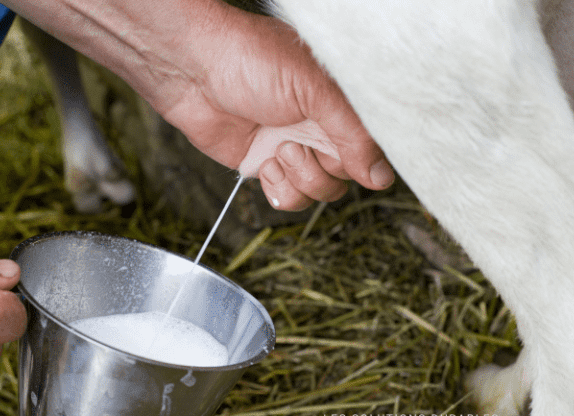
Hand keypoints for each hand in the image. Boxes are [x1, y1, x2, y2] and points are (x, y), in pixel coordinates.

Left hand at [0, 0, 391, 211]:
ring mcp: (293, 149)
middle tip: (295, 143)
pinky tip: (264, 162)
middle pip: (345, 178)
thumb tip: (381, 176)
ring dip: (298, 179)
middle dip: (321, 169)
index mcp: (341, 104)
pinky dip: (278, 188)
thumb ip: (353, 134)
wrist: (193, 70)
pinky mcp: (266, 165)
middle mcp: (321, 128)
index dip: (360, 160)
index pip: (372, 149)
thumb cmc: (251, 59)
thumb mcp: (314, 89)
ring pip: (318, 193)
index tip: (340, 153)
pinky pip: (288, 198)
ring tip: (277, 149)